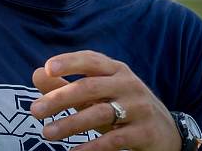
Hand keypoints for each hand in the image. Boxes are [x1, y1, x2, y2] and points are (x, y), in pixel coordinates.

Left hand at [30, 50, 180, 150]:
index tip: (48, 69)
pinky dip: (92, 146)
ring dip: (70, 124)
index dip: (69, 62)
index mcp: (116, 69)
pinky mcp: (145, 132)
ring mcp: (139, 107)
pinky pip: (115, 139)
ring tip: (47, 133)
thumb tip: (37, 74)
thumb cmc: (121, 107)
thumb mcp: (96, 94)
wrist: (166, 132)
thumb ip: (66, 85)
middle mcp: (128, 84)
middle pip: (89, 88)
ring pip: (100, 113)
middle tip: (35, 111)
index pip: (90, 60)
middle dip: (59, 99)